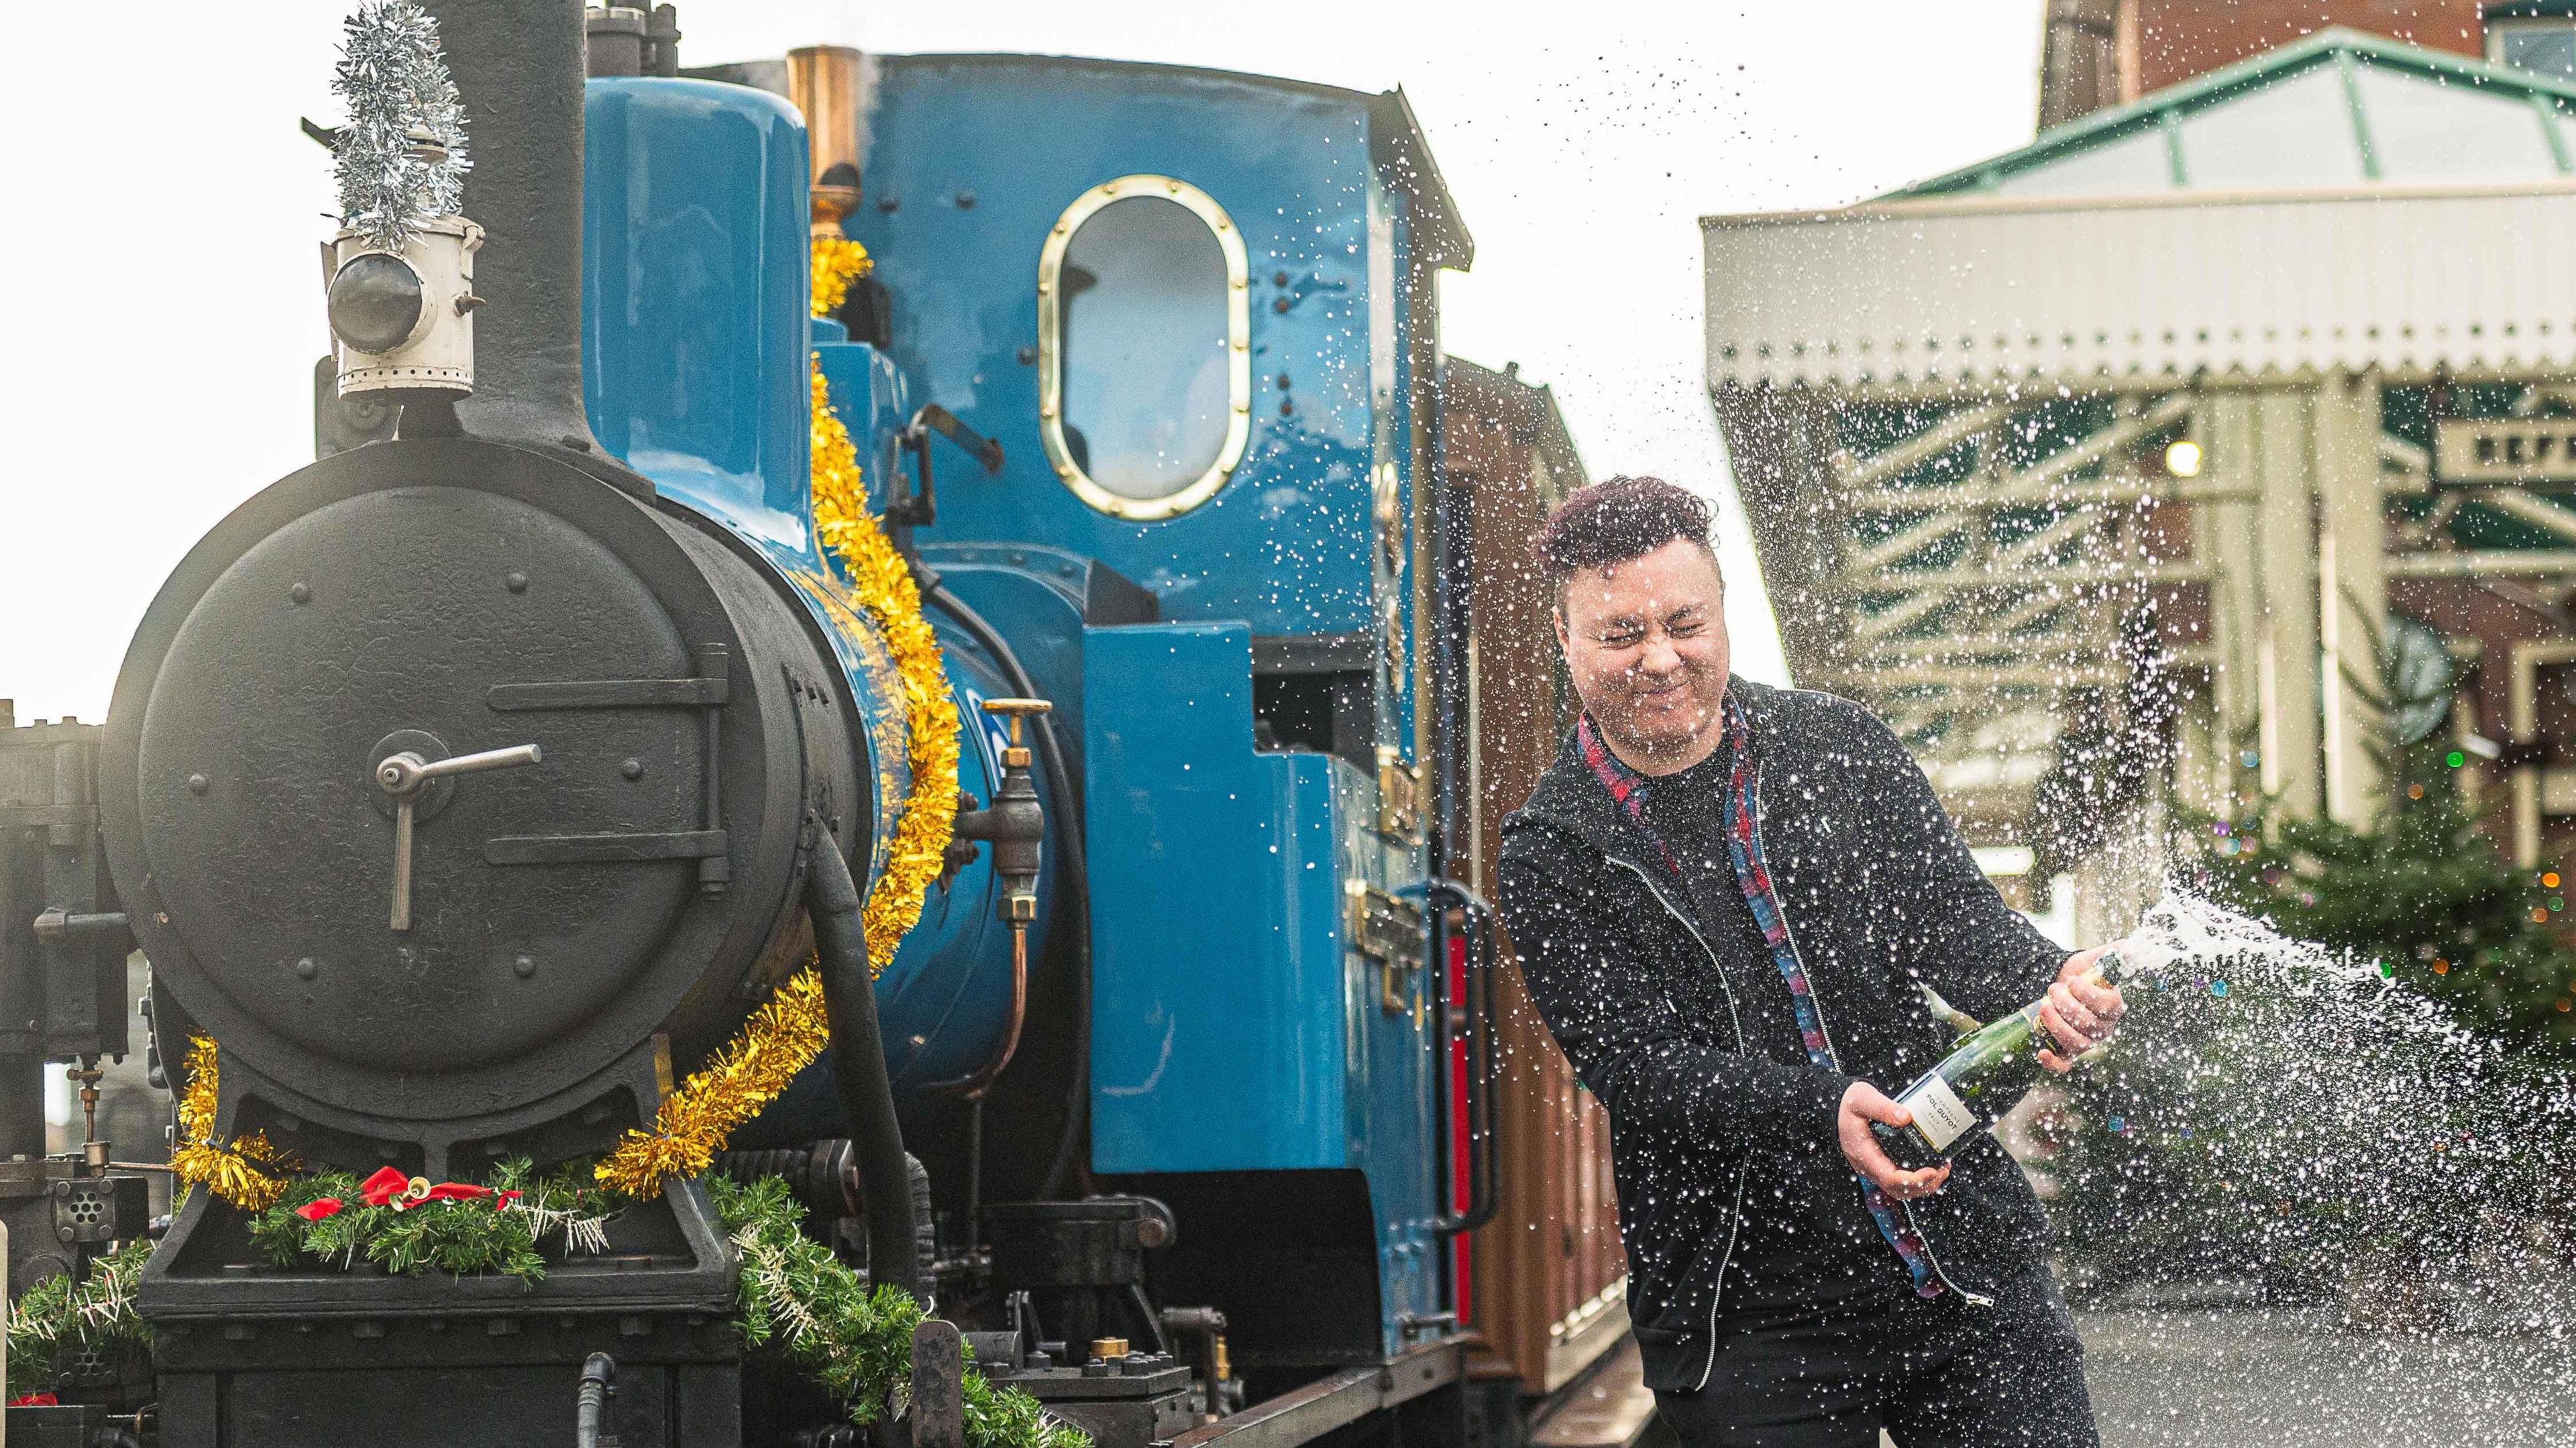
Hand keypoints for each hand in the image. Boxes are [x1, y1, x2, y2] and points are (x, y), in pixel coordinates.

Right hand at [1837, 1081, 1949, 1199]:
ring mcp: (1876, 1167)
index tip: (1932, 1170)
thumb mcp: (1863, 1099)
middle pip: (1899, 1190)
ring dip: (1924, 1185)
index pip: (1890, 1179)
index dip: (1914, 1180)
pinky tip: (1932, 1166)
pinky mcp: (1882, 1163)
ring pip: (1902, 1189)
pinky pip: (1901, 1179)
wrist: (1838, 1107)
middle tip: (1943, 1169)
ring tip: (1942, 1169)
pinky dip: (1918, 1178)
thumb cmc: (1848, 1104)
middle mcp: (1869, 1167)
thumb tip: (1907, 1117)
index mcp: (1864, 1155)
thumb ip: (1882, 1108)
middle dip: (1925, 1185)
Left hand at [2037, 945, 2124, 1072]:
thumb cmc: (2082, 972)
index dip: (2087, 994)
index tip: (2072, 981)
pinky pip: (2064, 1066)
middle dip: (2066, 1005)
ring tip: (2044, 1007)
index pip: (2106, 1006)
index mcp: (2113, 1007)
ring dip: (2057, 1025)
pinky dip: (2053, 1064)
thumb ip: (2115, 951)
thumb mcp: (2097, 957)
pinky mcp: (2067, 1051)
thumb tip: (2126, 948)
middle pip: (2088, 1025)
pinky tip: (2041, 1053)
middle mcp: (2102, 1028)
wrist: (2060, 982)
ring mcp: (2085, 1041)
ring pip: (2077, 1043)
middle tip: (2052, 989)